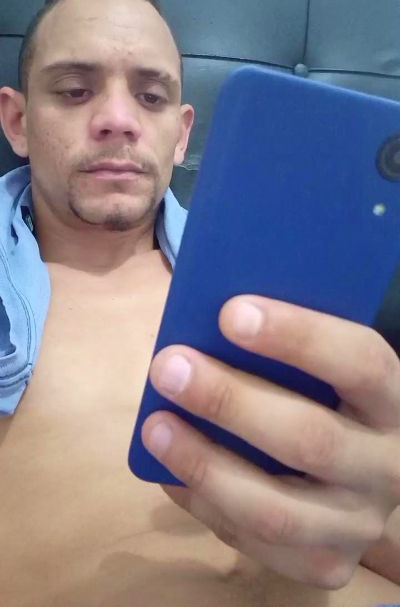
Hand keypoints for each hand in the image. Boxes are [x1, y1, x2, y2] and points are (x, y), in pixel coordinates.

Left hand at [141, 295, 399, 588]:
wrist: (365, 471)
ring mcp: (359, 523)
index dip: (297, 336)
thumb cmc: (329, 396)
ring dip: (206, 464)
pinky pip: (256, 544)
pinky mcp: (327, 563)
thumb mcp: (327, 367)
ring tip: (155, 426)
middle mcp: (388, 465)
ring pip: (277, 510)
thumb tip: (206, 322)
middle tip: (169, 367)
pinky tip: (168, 470)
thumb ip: (286, 349)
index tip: (230, 313)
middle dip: (230, 401)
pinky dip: (205, 505)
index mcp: (394, 398)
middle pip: (311, 439)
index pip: (360, 361)